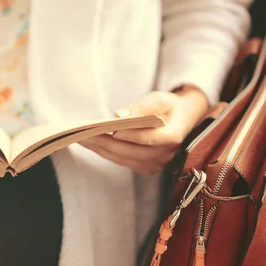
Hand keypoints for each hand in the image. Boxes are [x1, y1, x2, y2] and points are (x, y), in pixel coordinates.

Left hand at [80, 88, 208, 174]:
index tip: (111, 129)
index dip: (131, 135)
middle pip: (133, 152)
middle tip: (85, 134)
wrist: (183, 118)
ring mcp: (157, 163)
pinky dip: (107, 154)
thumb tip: (118, 115)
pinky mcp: (147, 166)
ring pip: (126, 159)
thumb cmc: (170, 106)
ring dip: (102, 150)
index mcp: (174, 136)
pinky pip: (124, 162)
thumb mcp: (159, 99)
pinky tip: (92, 145)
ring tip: (82, 139)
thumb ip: (141, 106)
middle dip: (107, 143)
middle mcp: (167, 154)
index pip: (151, 138)